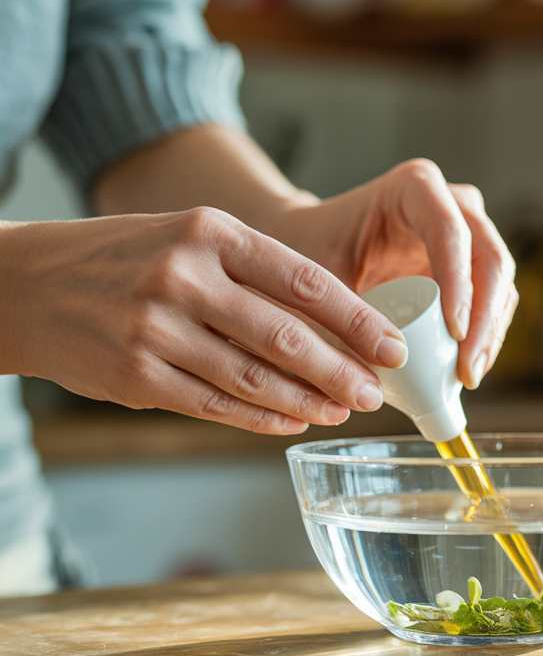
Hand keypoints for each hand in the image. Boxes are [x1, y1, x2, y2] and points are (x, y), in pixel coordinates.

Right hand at [0, 209, 408, 433]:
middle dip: (344, 370)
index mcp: (211, 233)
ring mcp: (157, 329)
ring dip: (309, 401)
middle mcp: (185, 277)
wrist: (24, 283)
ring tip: (341, 409)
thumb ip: (255, 274)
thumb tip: (336, 326)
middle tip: (376, 391)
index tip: (392, 346)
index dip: (358, 320)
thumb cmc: (126, 259)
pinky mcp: (137, 376)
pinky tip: (293, 422)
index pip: (307, 281)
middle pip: (288, 336)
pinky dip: (263, 417)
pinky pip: (217, 405)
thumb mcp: (190, 238)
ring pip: (256, 378)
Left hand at [266, 160, 517, 388]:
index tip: (454, 333)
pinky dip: (486, 336)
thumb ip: (337, 314)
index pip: (450, 231)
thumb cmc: (313, 249)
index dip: (459, 283)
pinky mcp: (473, 266)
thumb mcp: (314, 276)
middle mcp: (452, 204)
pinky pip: (494, 301)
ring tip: (468, 377)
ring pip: (500, 283)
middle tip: (467, 369)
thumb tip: (378, 366)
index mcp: (414, 187)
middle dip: (484, 319)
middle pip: (489, 258)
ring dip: (491, 333)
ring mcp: (470, 234)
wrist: (316, 245)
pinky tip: (469, 370)